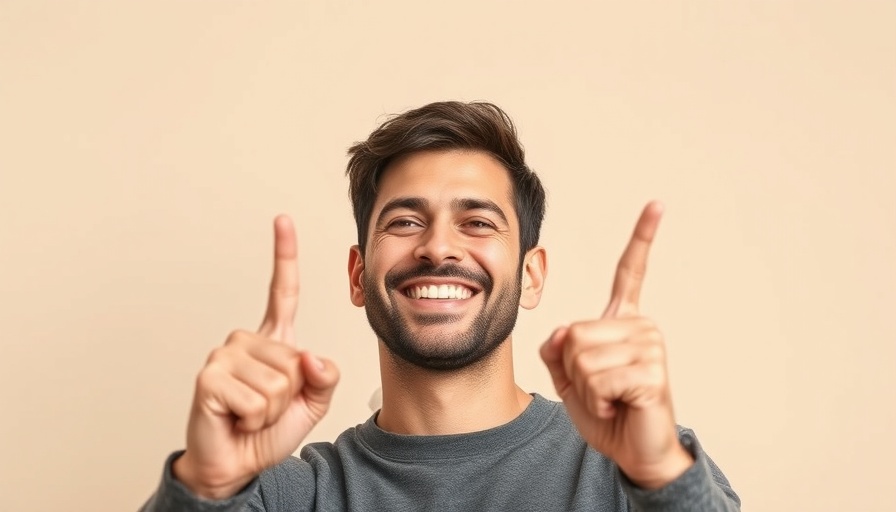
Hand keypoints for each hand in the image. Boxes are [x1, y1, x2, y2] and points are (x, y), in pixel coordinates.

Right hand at [173, 216, 339, 498]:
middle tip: (265, 408)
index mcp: (274, 340)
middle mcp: (246, 340)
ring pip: (279, 382)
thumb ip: (325, 377)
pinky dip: (254, 418)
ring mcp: (225, 355)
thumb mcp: (313, 402)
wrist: (237, 465)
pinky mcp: (209, 377)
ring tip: (250, 413)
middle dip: (290, 395)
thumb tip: (309, 356)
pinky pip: (257, 399)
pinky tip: (235, 417)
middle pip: (296, 360)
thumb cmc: (269, 430)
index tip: (282, 219)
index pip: (282, 291)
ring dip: (272, 409)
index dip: (284, 254)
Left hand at [540, 201, 692, 488]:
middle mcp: (641, 326)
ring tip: (611, 398)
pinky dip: (597, 400)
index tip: (658, 204)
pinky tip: (619, 405)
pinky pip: (598, 378)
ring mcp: (650, 346)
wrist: (633, 451)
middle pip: (574, 333)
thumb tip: (562, 331)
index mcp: (623, 322)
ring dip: (585, 388)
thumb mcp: (568, 378)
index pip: (631, 272)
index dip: (643, 237)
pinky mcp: (652, 372)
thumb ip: (557, 350)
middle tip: (600, 389)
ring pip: (582, 356)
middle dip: (573, 370)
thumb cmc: (606, 412)